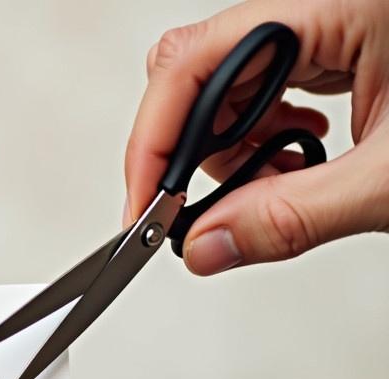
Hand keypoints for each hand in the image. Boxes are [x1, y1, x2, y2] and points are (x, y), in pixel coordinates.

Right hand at [124, 0, 388, 274]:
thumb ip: (291, 218)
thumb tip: (207, 246)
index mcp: (339, 4)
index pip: (195, 59)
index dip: (155, 137)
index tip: (147, 205)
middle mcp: (325, 4)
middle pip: (200, 69)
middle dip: (194, 147)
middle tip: (209, 206)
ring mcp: (330, 23)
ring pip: (226, 84)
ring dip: (232, 148)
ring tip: (282, 182)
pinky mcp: (340, 47)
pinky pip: (266, 90)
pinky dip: (264, 139)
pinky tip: (302, 159)